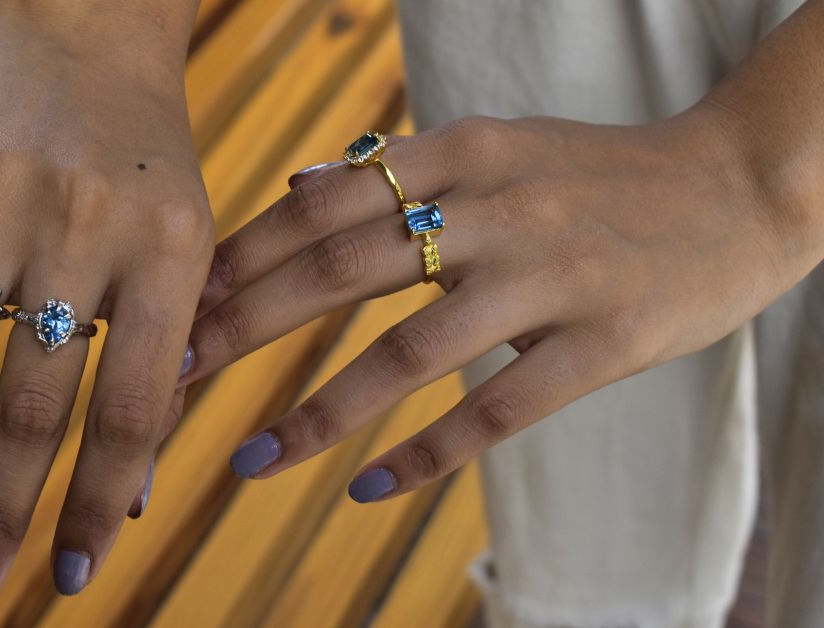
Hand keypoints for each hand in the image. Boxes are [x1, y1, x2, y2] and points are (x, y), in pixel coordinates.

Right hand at [0, 1, 210, 612]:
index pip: (132, 408)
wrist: (89, 35)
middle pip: (32, 403)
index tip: (76, 576)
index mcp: (167, 251)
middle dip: (2, 512)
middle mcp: (80, 226)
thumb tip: (135, 490)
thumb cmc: (148, 163)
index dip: (103, 502)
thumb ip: (167, 352)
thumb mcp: (188, 244)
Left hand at [183, 107, 821, 501]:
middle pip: (344, 269)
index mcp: (462, 152)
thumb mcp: (496, 145)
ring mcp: (551, 276)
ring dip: (321, 412)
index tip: (182, 303)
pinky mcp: (604, 341)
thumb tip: (297, 187)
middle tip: (176, 374)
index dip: (244, 257)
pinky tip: (368, 488)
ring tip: (251, 461)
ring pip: (411, 351)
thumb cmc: (598, 174)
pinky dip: (429, 452)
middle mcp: (496, 208)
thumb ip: (397, 168)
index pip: (326, 205)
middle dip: (247, 324)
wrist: (737, 185)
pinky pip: (500, 408)